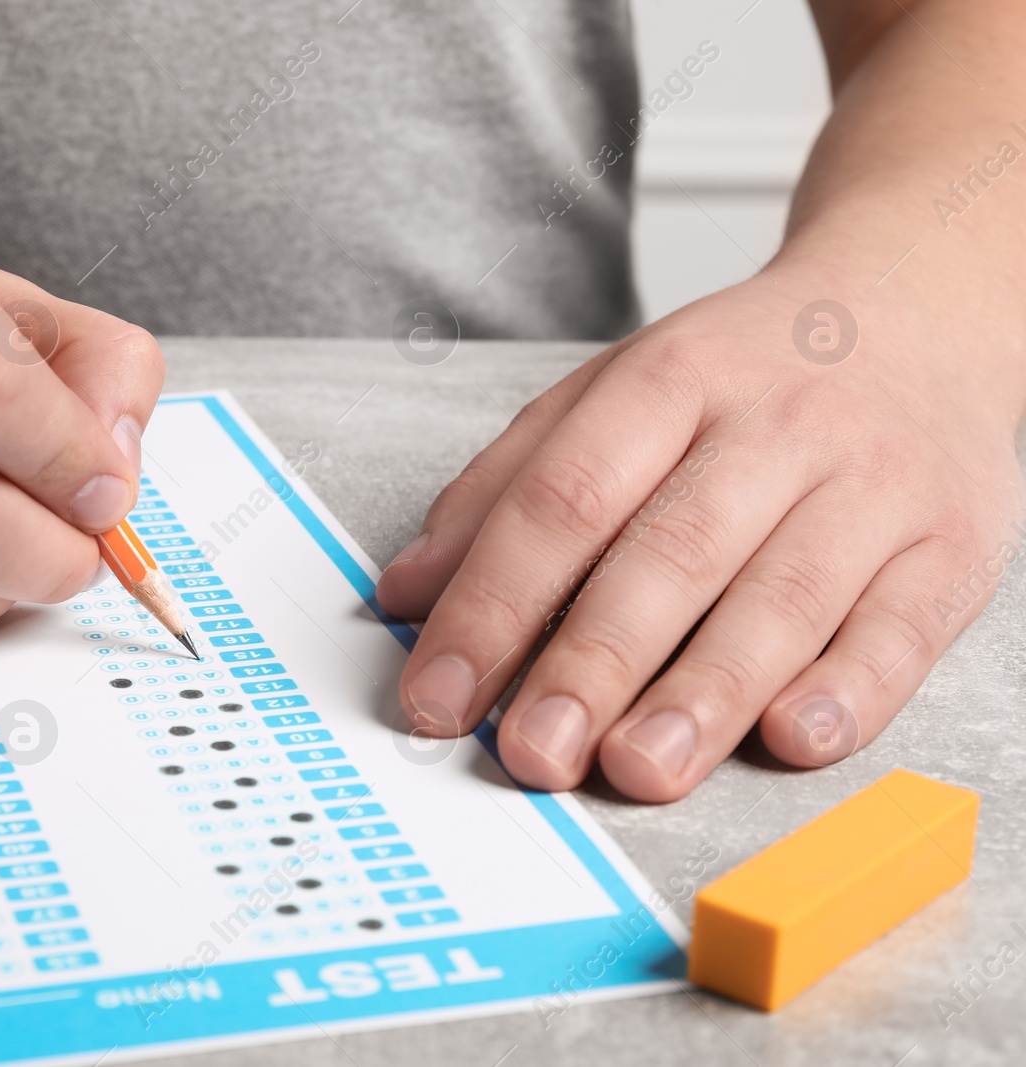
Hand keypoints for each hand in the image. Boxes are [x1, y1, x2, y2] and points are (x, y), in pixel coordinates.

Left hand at [376, 270, 1024, 800]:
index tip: (437, 695)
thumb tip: (405, 589)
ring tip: (638, 767)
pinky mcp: (952, 542)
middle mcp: (773, 425)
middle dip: (591, 662)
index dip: (490, 604)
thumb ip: (506, 485)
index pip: (562, 499)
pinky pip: (902, 627)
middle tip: (532, 751)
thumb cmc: (743, 371)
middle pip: (668, 552)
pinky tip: (792, 737)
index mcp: (670, 380)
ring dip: (706, 692)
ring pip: (782, 597)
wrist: (918, 304)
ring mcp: (872, 483)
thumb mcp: (612, 392)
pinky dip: (850, 688)